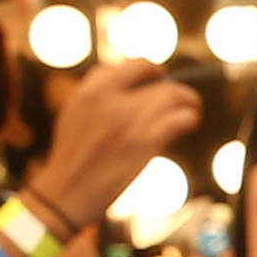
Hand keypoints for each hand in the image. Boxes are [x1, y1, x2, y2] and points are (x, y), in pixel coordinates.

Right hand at [31, 59, 201, 227]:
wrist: (65, 192)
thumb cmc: (73, 156)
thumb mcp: (76, 112)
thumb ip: (101, 92)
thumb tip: (137, 79)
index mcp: (92, 89)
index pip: (137, 65)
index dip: (153, 72)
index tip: (159, 82)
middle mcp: (111, 100)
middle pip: (159, 79)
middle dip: (173, 88)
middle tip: (181, 99)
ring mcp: (129, 121)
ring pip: (174, 96)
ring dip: (188, 102)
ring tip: (191, 109)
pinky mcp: (144, 144)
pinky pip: (180, 119)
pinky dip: (189, 118)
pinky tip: (189, 123)